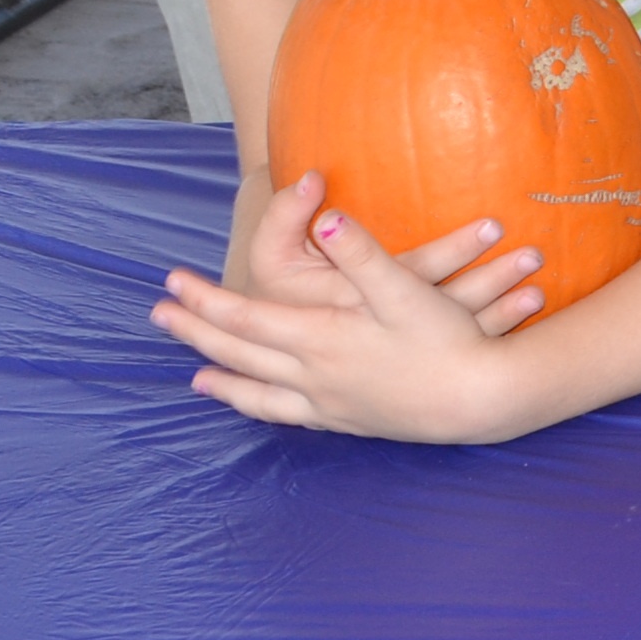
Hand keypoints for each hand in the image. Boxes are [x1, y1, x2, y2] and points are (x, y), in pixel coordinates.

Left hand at [155, 194, 550, 440]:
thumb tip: (327, 218)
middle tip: (160, 316)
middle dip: (197, 332)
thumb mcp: (407, 290)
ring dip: (223, 379)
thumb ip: (363, 253)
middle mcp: (314, 374)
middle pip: (239, 353)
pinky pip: (289, 416)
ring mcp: (328, 403)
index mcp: (321, 338)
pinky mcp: (348, 421)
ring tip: (195, 377)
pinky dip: (262, 409)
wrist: (480, 400)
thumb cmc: (447, 341)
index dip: (206, 298)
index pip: (246, 316)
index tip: (173, 281)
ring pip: (258, 392)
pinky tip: (260, 408)